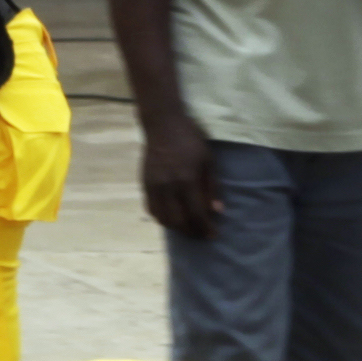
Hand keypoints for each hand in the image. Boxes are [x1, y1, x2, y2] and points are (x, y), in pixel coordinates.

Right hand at [138, 108, 220, 239]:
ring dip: (176, 227)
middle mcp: (168, 186)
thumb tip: (217, 211)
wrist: (162, 124)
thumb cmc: (190, 140)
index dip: (205, 228)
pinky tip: (171, 218)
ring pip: (162, 218)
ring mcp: (153, 186)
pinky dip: (161, 218)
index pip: (196, 213)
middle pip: (178, 221)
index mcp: (186, 180)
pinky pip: (151, 209)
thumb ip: (212, 187)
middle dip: (191, 231)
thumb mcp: (208, 160)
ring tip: (188, 228)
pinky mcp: (144, 184)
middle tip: (201, 234)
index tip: (212, 235)